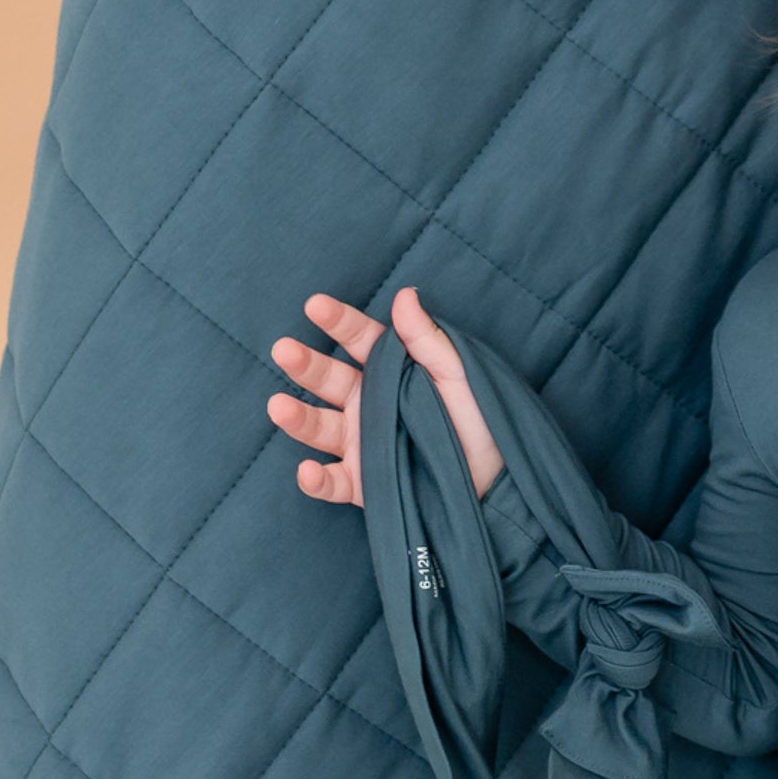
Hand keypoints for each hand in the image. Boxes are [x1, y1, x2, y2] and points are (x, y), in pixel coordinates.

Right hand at [264, 285, 504, 504]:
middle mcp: (367, 404)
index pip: (359, 340)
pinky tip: (307, 470)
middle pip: (328, 379)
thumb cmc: (481, 421)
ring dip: (298, 419)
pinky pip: (334, 482)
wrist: (499, 482)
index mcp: (390, 370)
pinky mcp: (363, 483)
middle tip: (284, 350)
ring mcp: (361, 442)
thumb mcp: (459, 376)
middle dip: (305, 365)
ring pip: (321, 427)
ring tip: (278, 407)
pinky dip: (316, 480)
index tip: (316, 305)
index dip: (338, 322)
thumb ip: (428, 341)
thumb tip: (405, 295)